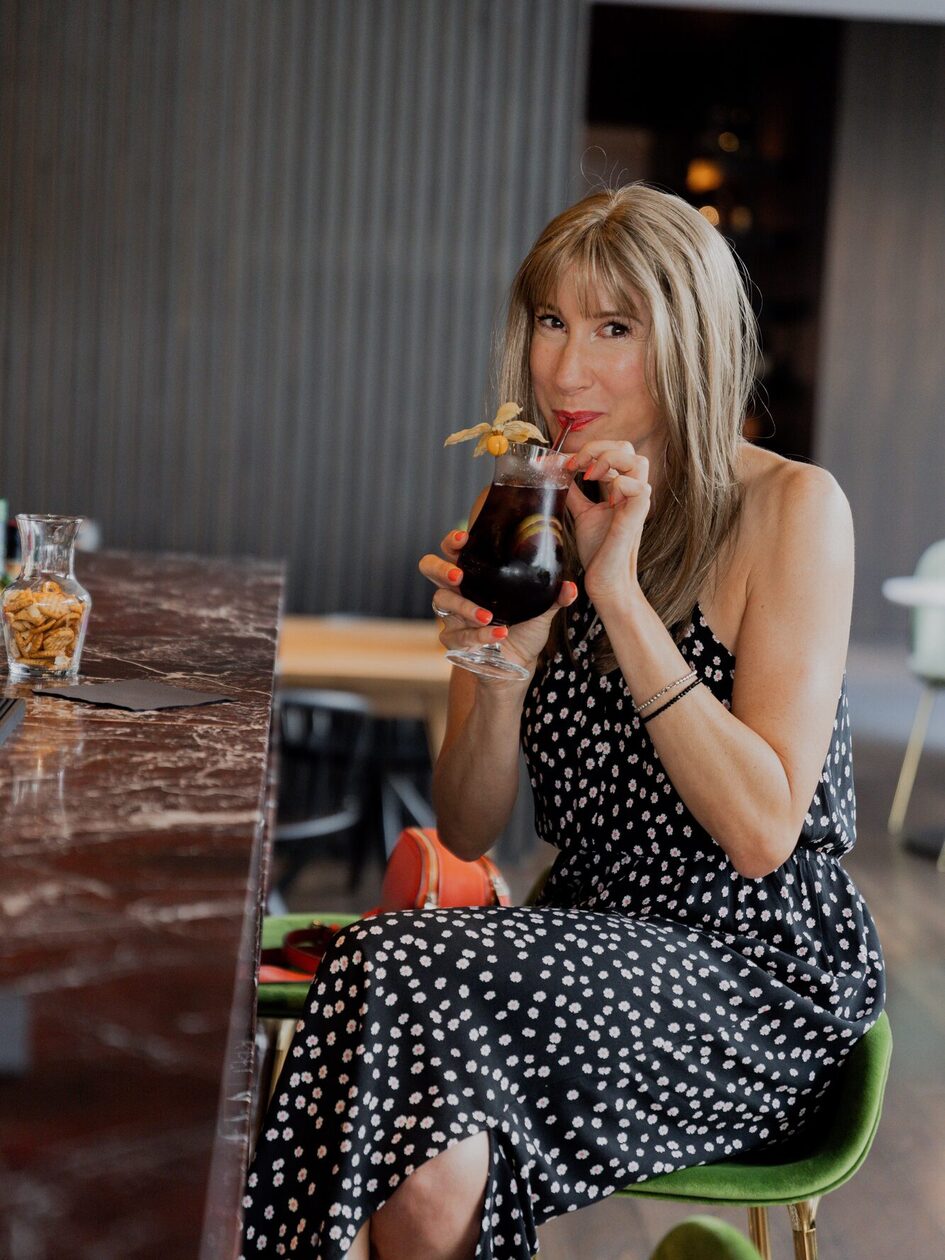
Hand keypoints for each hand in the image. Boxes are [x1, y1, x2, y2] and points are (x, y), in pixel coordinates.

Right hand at [418, 528, 578, 676]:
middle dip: (441, 568)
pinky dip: (478, 634)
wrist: (517, 665)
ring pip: (441, 601)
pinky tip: (497, 634)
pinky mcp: (452, 640)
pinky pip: (458, 634)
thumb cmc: (524, 629)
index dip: (452, 541)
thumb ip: (553, 597)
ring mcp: (450, 615)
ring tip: (488, 615)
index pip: (454, 550)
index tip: (463, 538)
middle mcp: (457, 590)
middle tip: (458, 575)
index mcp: (475, 575)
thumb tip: (569, 587)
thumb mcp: (541, 611)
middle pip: (429, 567)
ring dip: (464, 607)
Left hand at [565, 440, 651, 605]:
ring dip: (609, 460)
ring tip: (589, 475)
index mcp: (619, 487)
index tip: (556, 461)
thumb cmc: (598, 549)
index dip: (583, 451)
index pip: (609, 452)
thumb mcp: (582, 513)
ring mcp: (637, 502)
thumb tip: (556, 473)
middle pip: (626, 448)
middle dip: (596, 448)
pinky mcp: (638, 515)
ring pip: (638, 460)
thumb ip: (574, 492)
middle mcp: (631, 490)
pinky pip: (638, 486)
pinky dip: (619, 485)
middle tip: (573, 465)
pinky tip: (607, 500)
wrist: (605, 579)